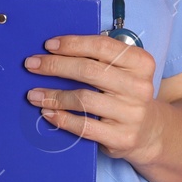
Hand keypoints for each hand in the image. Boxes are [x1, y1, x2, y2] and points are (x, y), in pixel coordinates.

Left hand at [25, 34, 164, 165]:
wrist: (149, 131)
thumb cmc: (127, 94)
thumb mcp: (125, 71)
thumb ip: (101, 58)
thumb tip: (57, 50)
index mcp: (141, 63)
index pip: (102, 47)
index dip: (73, 44)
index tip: (49, 45)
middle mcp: (139, 87)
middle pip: (89, 71)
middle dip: (55, 66)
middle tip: (32, 65)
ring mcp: (131, 114)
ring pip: (83, 99)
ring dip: (53, 95)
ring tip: (33, 94)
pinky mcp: (121, 137)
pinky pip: (84, 126)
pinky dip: (62, 118)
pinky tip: (48, 112)